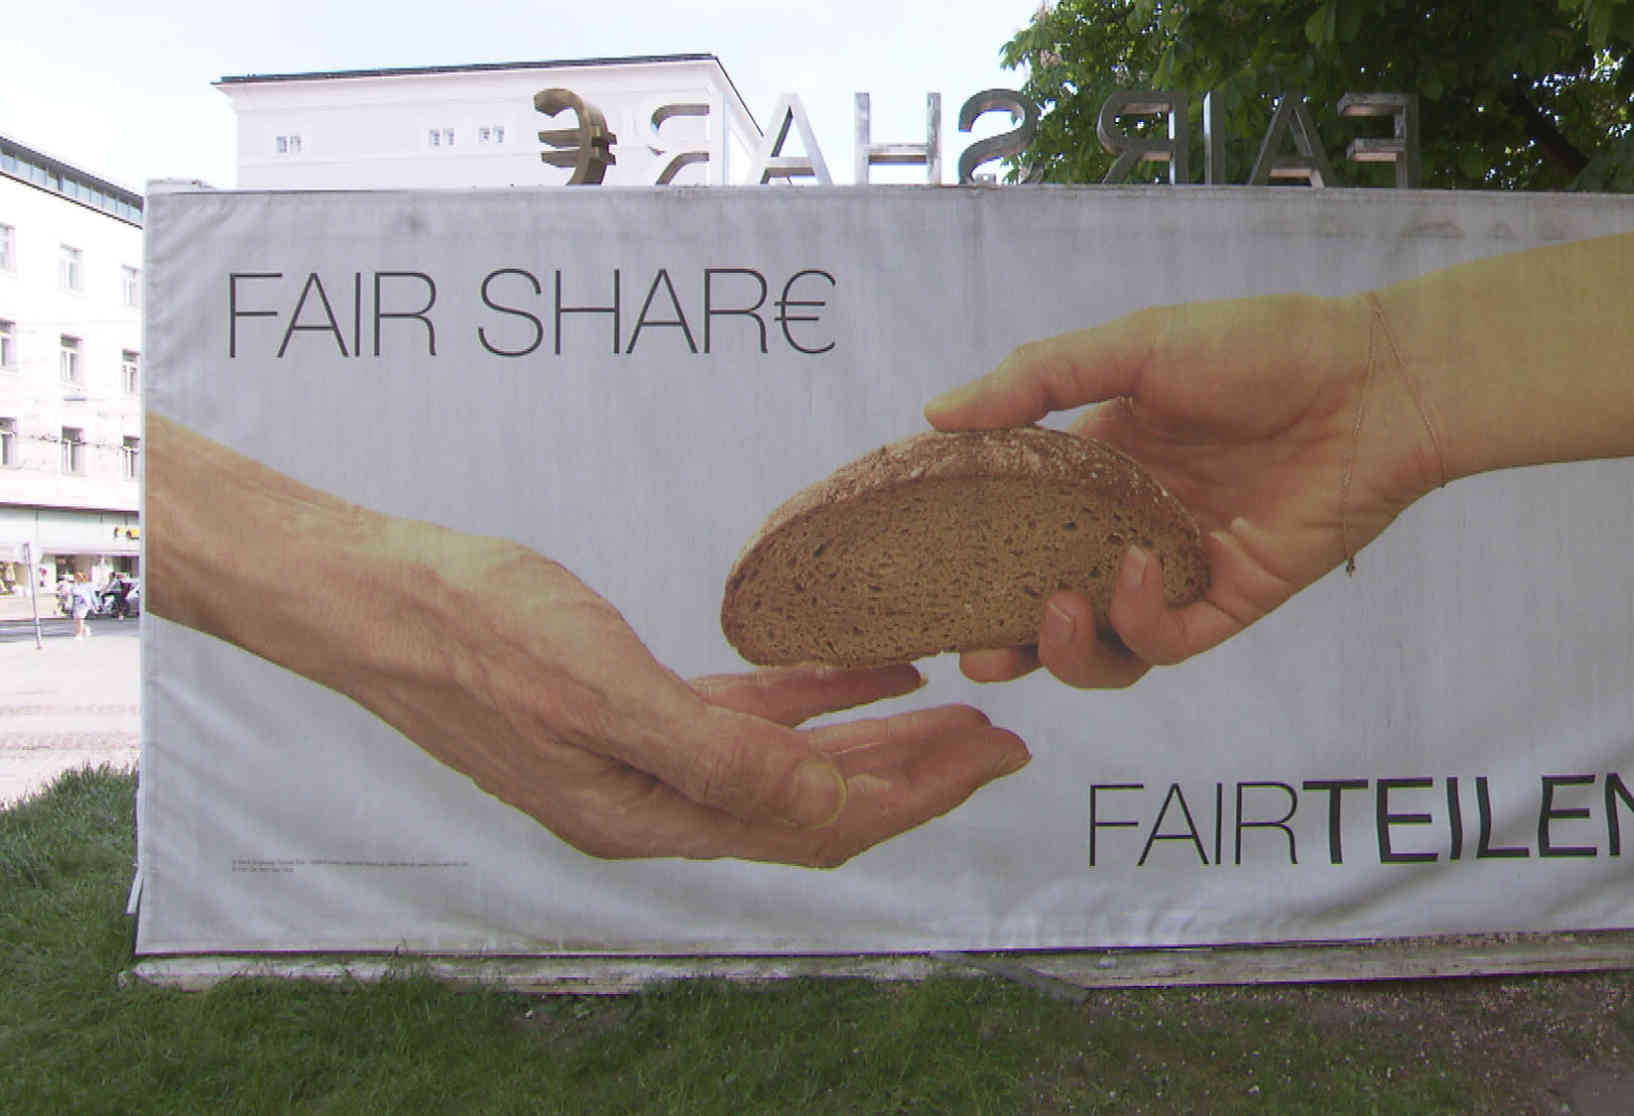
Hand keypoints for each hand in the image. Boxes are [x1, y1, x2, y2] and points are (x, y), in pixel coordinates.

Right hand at [326, 525, 1030, 864]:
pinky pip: (745, 716)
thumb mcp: (604, 689)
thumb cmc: (477, 633)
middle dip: (917, 775)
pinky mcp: (627, 711)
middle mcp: (655, 803)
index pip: (820, 825)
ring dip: (874, 740)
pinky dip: (811, 699)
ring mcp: (641, 760)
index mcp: (654, 815)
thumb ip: (717, 754)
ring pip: (790, 764)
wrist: (376, 597)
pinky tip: (862, 671)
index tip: (996, 756)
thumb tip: (825, 805)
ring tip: (954, 707)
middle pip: (819, 804)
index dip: (916, 795)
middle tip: (1001, 738)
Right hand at [926, 294, 1445, 687]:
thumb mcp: (1136, 346)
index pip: (1014, 528)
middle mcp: (1129, 526)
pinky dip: (1141, 619)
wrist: (1375, 380)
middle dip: (1006, 641)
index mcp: (1096, 467)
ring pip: (1106, 645)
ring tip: (1050, 615)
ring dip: (1067, 650)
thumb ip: (1037, 380)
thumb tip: (935, 414)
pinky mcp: (1232, 599)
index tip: (922, 575)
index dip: (970, 560)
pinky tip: (1138, 571)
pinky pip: (1169, 641)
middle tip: (974, 651)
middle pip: (1050, 607)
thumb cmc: (1261, 347)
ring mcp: (1180, 569)